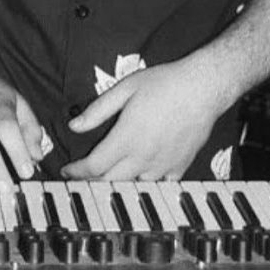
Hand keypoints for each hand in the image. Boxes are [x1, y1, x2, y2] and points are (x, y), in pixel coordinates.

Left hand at [60, 60, 217, 180]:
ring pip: (133, 186)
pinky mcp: (180, 167)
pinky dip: (146, 182)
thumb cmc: (165, 83)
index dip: (76, 172)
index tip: (67, 171)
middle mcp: (143, 157)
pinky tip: (141, 174)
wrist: (203, 87)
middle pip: (110, 181)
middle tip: (82, 176)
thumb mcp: (125, 89)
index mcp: (126, 138)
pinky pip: (158, 184)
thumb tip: (75, 126)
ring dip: (118, 182)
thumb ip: (98, 111)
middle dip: (92, 181)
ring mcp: (163, 165)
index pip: (94, 166)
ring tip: (109, 175)